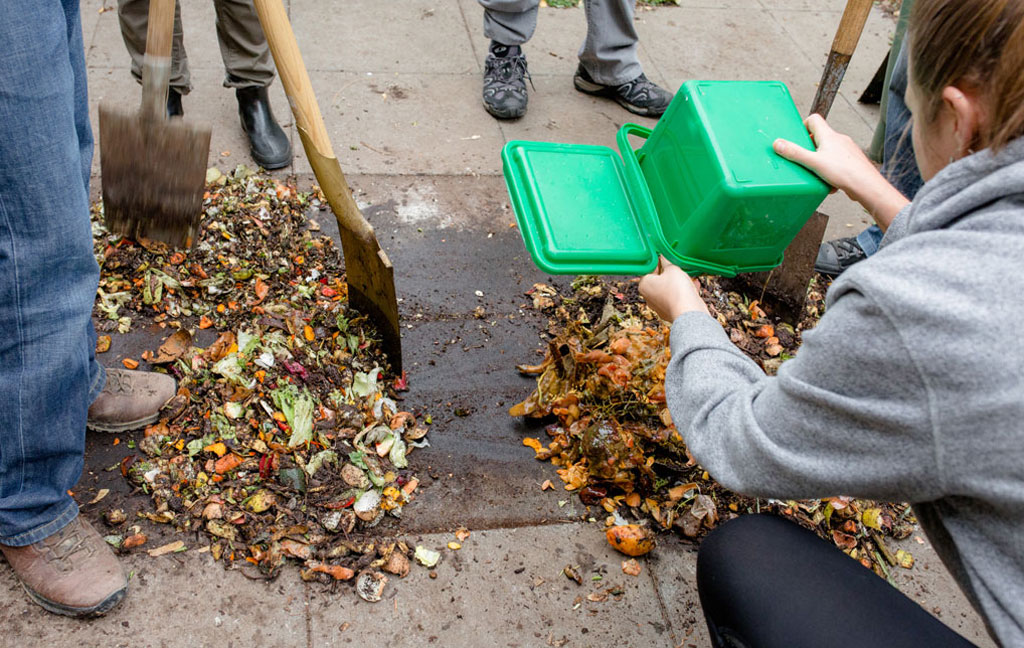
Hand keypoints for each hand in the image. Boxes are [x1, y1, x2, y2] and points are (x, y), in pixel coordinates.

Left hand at [639, 257, 708, 321]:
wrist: (689, 314)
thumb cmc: (677, 290)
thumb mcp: (673, 269)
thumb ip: (667, 261)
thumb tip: (663, 256)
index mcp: (644, 285)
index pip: (649, 270)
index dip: (658, 262)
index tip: (666, 257)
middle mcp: (649, 297)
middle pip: (659, 280)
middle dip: (670, 273)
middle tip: (678, 267)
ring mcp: (659, 307)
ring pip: (669, 290)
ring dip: (679, 282)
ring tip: (688, 276)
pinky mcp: (670, 312)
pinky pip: (676, 299)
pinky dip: (684, 292)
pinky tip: (694, 285)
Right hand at [773, 114, 908, 228]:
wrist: (866, 185)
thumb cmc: (844, 172)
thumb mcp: (813, 162)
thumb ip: (795, 153)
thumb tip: (778, 143)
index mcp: (829, 135)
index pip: (814, 119)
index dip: (803, 126)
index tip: (797, 138)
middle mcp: (839, 139)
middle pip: (819, 137)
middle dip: (809, 148)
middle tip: (804, 160)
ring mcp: (847, 150)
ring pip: (828, 151)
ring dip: (820, 161)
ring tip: (816, 173)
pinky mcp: (851, 161)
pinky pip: (836, 162)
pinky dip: (830, 170)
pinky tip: (829, 182)